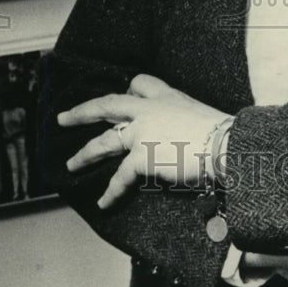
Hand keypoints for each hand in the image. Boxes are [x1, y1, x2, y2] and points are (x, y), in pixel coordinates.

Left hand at [58, 74, 230, 209]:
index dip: (127, 91)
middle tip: (63, 118)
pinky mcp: (141, 157)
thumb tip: (179, 134)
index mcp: (167, 96)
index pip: (140, 84)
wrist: (224, 145)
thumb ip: (181, 119)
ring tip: (71, 164)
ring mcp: (142, 132)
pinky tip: (103, 202)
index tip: (121, 95)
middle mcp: (149, 110)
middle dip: (82, 111)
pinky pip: (119, 177)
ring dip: (84, 154)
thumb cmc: (221, 133)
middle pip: (107, 105)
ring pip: (104, 141)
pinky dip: (110, 192)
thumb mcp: (198, 114)